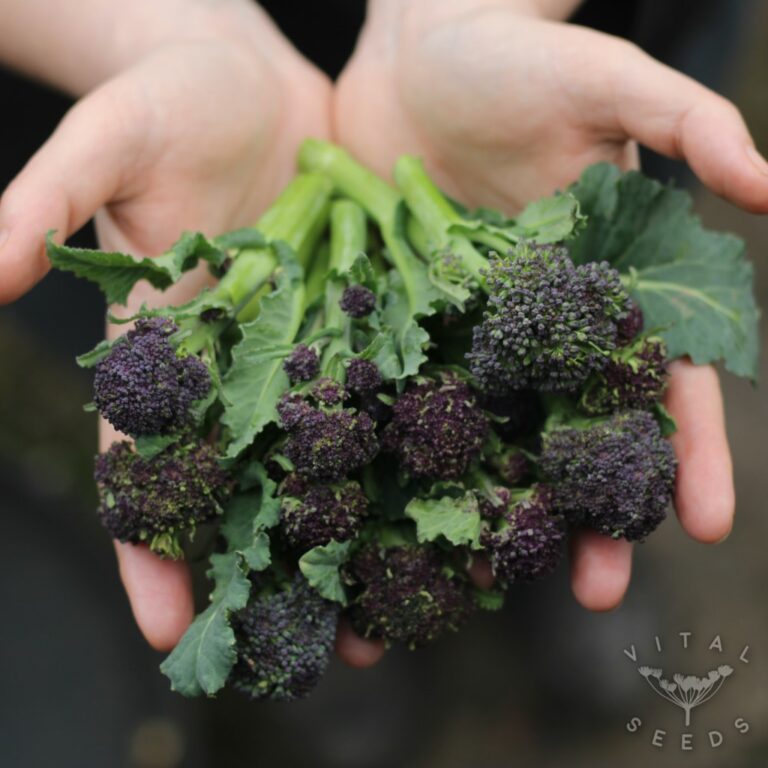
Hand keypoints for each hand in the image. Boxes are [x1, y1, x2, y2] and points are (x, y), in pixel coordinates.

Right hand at [0, 5, 381, 663]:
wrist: (244, 78)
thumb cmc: (161, 105)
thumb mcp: (104, 147)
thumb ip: (42, 205)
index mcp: (167, 351)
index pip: (147, 465)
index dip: (150, 547)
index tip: (168, 627)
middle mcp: (240, 366)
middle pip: (256, 483)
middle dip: (282, 565)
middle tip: (324, 649)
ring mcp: (308, 344)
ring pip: (334, 452)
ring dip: (364, 525)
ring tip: (407, 602)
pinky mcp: (368, 311)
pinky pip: (395, 380)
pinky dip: (419, 433)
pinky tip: (456, 483)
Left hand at [335, 0, 766, 615]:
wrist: (414, 51)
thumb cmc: (514, 60)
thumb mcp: (605, 82)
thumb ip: (688, 125)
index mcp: (604, 286)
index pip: (658, 381)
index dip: (684, 452)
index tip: (703, 528)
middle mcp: (541, 325)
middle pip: (575, 432)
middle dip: (591, 509)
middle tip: (597, 592)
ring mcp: (470, 330)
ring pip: (490, 432)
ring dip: (492, 504)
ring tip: (484, 582)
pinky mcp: (404, 320)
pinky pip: (406, 392)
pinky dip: (403, 450)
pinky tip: (393, 505)